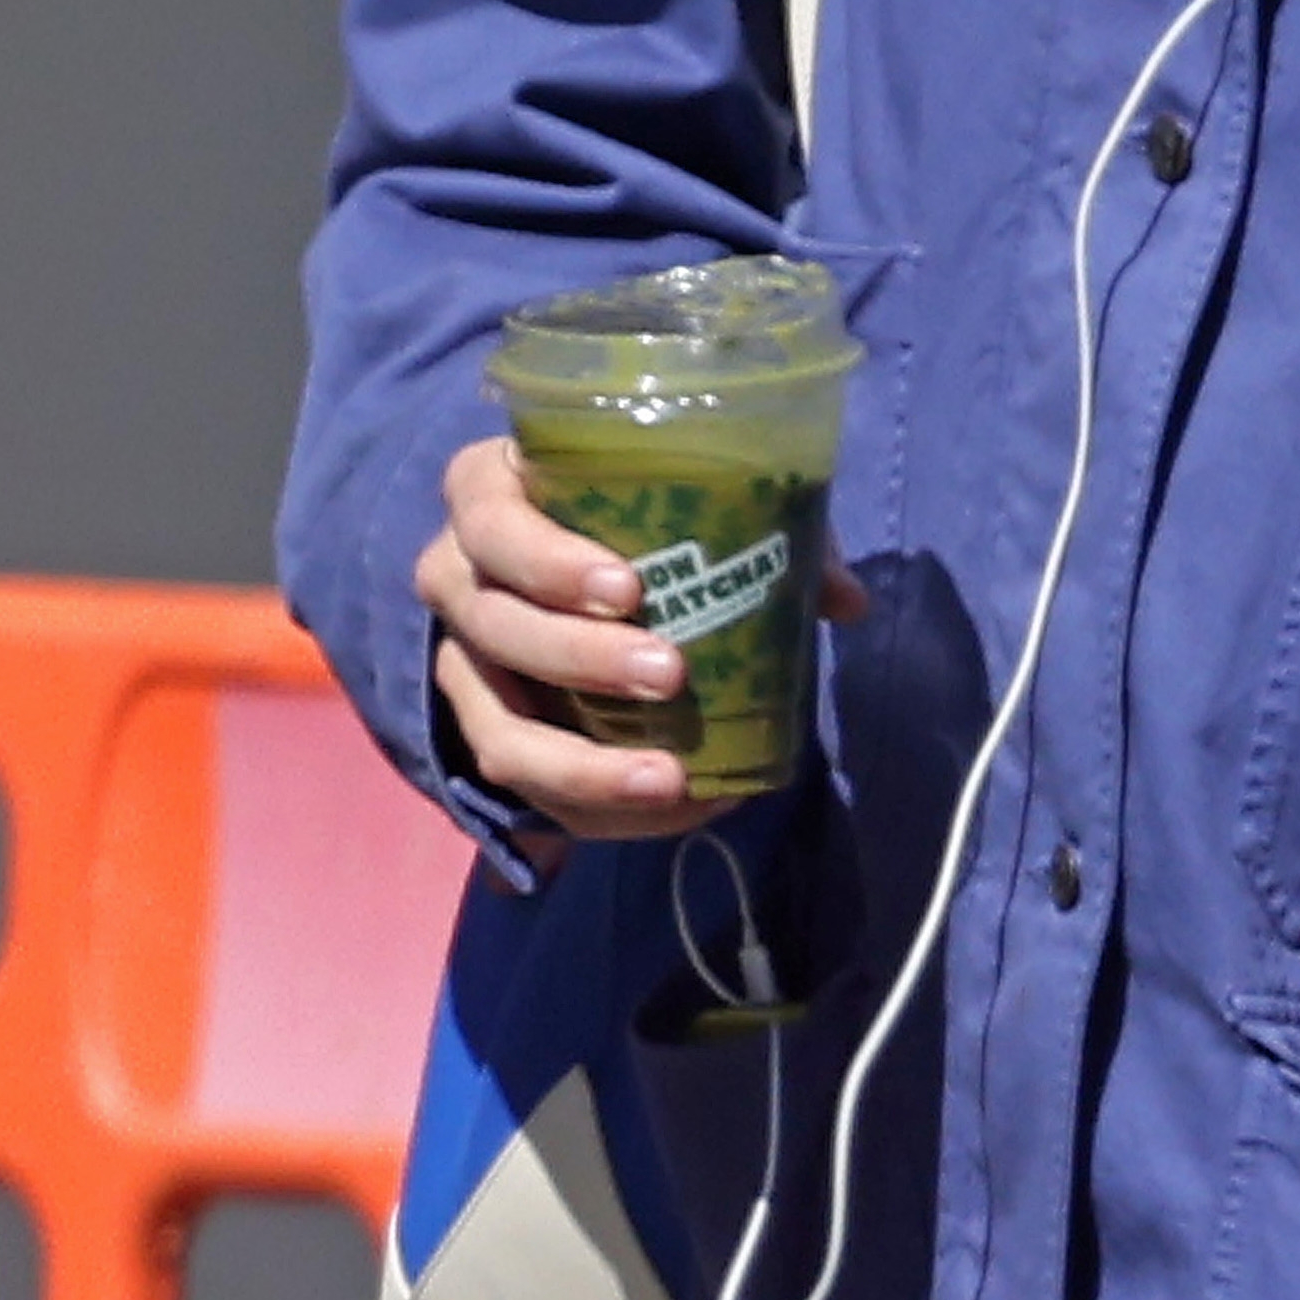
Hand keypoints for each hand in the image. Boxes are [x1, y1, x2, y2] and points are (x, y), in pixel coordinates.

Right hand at [414, 431, 854, 835]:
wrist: (561, 569)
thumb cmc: (631, 512)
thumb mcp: (690, 499)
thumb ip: (762, 529)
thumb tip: (843, 600)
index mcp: (488, 492)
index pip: (493, 521)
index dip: (549, 560)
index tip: (630, 590)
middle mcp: (455, 573)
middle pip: (496, 625)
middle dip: (582, 658)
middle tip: (670, 675)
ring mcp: (461, 659)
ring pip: (496, 728)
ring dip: (580, 763)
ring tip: (668, 778)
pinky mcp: (482, 728)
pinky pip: (524, 785)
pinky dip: (595, 805)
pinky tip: (670, 807)